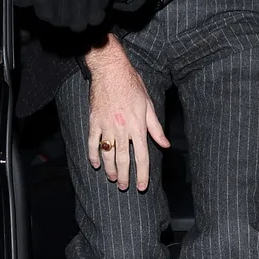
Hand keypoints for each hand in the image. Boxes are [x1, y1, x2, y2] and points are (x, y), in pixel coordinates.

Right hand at [87, 36, 168, 190]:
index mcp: (138, 126)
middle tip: (123, 187)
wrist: (111, 71)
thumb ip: (156, 128)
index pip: (142, 156)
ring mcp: (106, 126)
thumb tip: (166, 144)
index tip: (141, 186)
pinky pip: (92, 143)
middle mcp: (122, 129)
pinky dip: (93, 155)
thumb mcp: (148, 105)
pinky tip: (96, 164)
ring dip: (110, 169)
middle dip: (124, 176)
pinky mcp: (94, 121)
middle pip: (124, 159)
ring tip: (112, 178)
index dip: (142, 173)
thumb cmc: (132, 85)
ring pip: (107, 154)